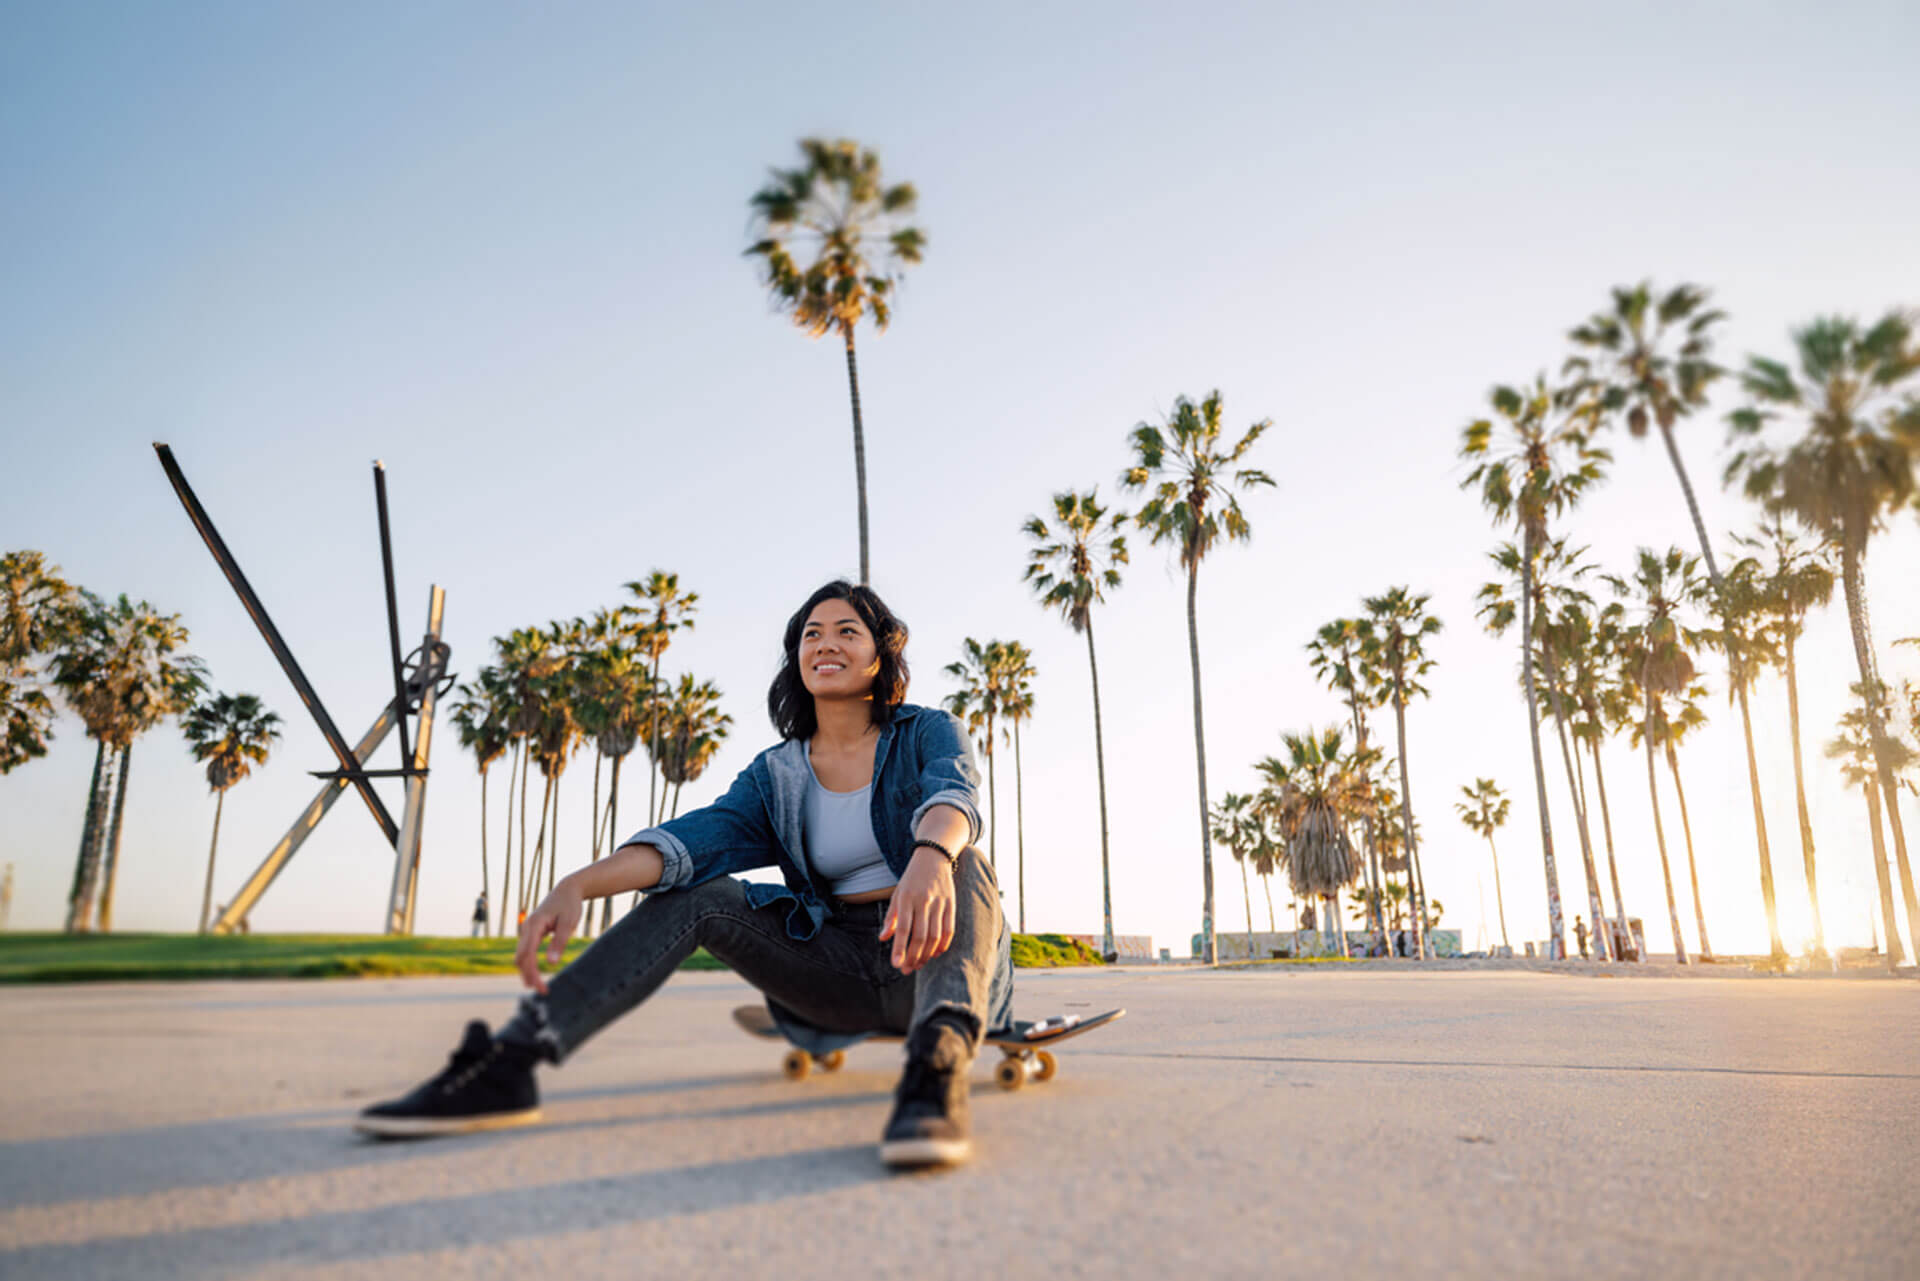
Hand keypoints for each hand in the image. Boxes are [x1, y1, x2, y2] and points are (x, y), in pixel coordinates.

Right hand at [514, 879, 584, 993]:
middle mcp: (527, 928)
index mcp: (534, 925)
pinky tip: (535, 973)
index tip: (541, 987)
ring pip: (521, 955)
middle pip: (520, 957)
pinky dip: (528, 963)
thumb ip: (559, 942)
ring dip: (527, 971)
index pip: (527, 954)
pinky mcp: (532, 932)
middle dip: (528, 975)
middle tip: (543, 991)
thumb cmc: (570, 905)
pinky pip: (526, 950)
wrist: (568, 889)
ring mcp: (527, 930)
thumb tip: (550, 964)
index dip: (532, 973)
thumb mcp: (569, 923)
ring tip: (539, 986)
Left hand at [879, 847, 955, 973]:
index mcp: (906, 898)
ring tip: (918, 964)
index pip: (903, 928)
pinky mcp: (951, 904)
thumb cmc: (911, 879)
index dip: (900, 948)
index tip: (896, 965)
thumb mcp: (897, 894)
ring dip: (927, 954)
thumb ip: (890, 918)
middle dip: (913, 956)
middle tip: (907, 970)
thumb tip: (882, 939)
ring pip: (935, 935)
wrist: (933, 857)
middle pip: (920, 936)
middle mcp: (923, 901)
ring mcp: (939, 902)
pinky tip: (936, 954)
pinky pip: (949, 929)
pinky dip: (943, 944)